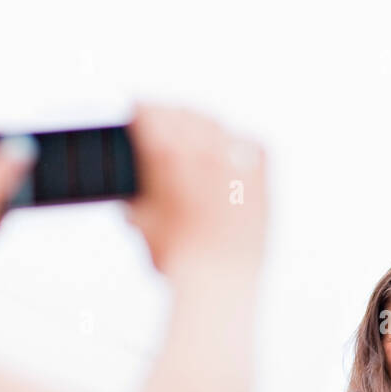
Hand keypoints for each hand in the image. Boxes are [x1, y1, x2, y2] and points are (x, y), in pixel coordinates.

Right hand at [123, 103, 266, 278]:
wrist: (221, 281)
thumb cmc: (177, 260)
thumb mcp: (141, 223)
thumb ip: (134, 198)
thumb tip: (130, 193)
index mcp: (166, 153)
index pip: (148, 113)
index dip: (140, 110)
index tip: (135, 110)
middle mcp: (203, 147)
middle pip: (182, 113)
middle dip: (167, 114)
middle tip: (158, 120)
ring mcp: (234, 157)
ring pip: (214, 124)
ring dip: (198, 124)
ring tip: (189, 134)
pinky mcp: (260, 172)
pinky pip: (248, 142)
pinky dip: (235, 142)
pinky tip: (227, 150)